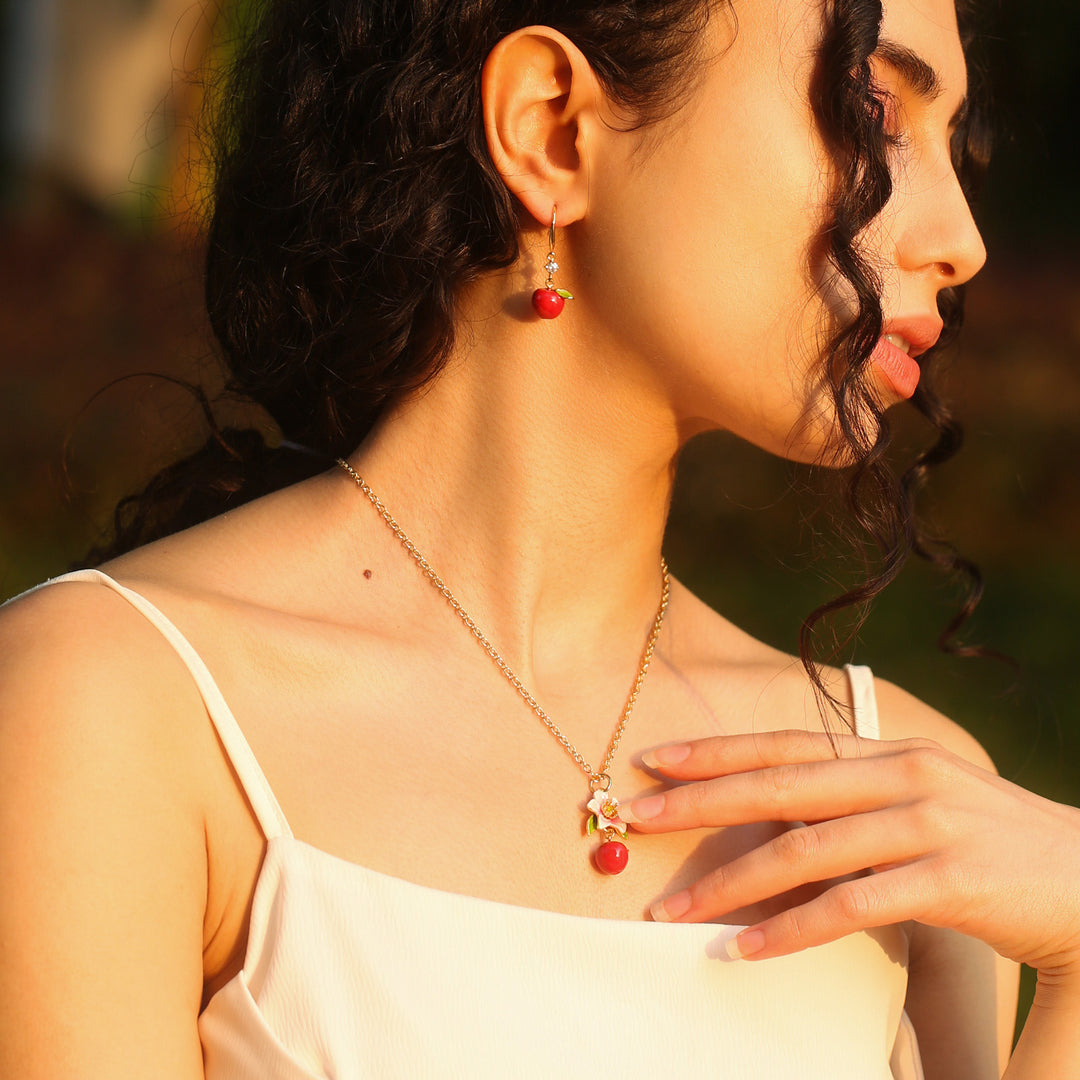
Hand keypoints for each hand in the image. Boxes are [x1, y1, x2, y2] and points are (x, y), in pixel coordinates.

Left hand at [626, 730, 1079, 973]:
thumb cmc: (993, 846)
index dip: (718, 749)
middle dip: (700, 800)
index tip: (655, 759)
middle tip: (634, 814)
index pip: (787, 742)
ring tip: (672, 909)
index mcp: (891, 752)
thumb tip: (773, 823)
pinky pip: (851, 906)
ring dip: (730, 882)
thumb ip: (851, 806)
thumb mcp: (919, 806)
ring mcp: (928, 822)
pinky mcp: (951, 879)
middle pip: (780, 783)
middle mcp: (905, 774)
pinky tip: (745, 949)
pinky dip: (791, 929)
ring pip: (805, 849)